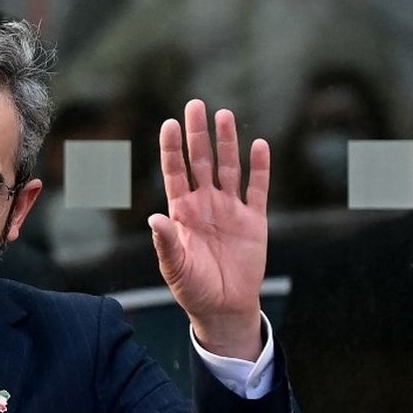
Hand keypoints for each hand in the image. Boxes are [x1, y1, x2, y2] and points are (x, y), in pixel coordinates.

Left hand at [150, 99, 268, 360]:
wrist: (223, 307)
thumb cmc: (193, 288)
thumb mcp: (174, 267)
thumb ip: (166, 242)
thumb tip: (153, 218)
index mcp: (181, 212)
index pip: (174, 173)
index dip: (172, 149)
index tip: (169, 124)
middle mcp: (204, 204)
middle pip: (200, 162)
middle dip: (197, 134)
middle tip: (195, 105)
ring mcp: (230, 210)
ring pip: (228, 168)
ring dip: (226, 143)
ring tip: (223, 115)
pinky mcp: (254, 220)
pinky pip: (257, 189)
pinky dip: (260, 168)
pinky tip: (259, 145)